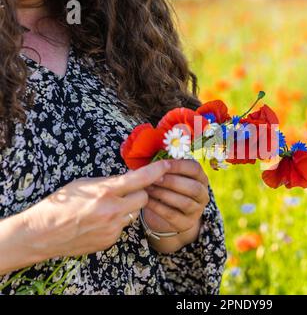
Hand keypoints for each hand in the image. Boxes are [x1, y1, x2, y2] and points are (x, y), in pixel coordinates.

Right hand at [20, 161, 169, 260]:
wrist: (42, 233)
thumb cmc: (60, 204)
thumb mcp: (84, 184)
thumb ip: (109, 182)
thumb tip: (129, 180)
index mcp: (105, 191)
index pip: (140, 179)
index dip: (156, 171)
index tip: (166, 165)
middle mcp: (113, 210)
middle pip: (144, 198)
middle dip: (139, 193)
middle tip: (127, 192)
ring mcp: (113, 227)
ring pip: (134, 213)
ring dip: (127, 208)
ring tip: (105, 208)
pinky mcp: (111, 240)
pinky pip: (123, 227)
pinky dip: (117, 222)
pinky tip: (100, 221)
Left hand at [143, 160, 209, 252]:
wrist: (169, 213)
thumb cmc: (168, 187)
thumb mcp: (171, 176)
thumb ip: (166, 168)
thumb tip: (153, 162)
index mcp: (201, 178)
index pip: (195, 169)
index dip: (178, 165)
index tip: (161, 164)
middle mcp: (203, 195)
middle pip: (193, 187)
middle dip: (172, 181)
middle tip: (153, 178)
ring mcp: (196, 211)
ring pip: (184, 202)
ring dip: (164, 194)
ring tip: (148, 188)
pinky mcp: (186, 224)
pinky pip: (172, 215)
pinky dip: (158, 207)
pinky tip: (146, 200)